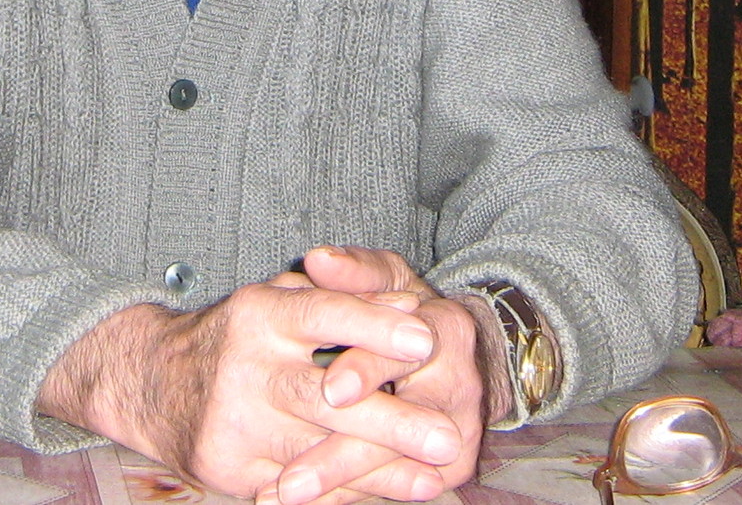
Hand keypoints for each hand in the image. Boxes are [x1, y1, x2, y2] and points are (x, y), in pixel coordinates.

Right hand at [36, 276, 466, 500]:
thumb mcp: (278, 300)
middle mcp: (244, 367)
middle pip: (324, 398)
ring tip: (434, 476)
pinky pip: (296, 487)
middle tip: (448, 435)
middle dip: (391, 420)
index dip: (375, 325)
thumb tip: (408, 302)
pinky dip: (345, 493)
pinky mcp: (228, 468)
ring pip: (317, 453)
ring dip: (381, 470)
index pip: (324, 315)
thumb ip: (341, 297)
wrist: (152, 383)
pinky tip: (389, 493)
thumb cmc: (238, 336)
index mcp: (259, 314)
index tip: (427, 338)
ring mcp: (234, 423)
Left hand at [262, 247, 498, 504]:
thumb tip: (318, 259)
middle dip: (341, 454)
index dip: (367, 370)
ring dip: (335, 487)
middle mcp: (460, 385)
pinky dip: (343, 498)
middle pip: (400, 426)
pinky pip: (391, 488)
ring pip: (392, 468)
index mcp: (446, 328)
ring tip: (280, 496)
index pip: (404, 352)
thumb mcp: (390, 280)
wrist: (457, 356)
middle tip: (290, 477)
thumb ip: (355, 270)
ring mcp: (458, 433)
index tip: (330, 390)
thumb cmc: (409, 312)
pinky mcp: (448, 468)